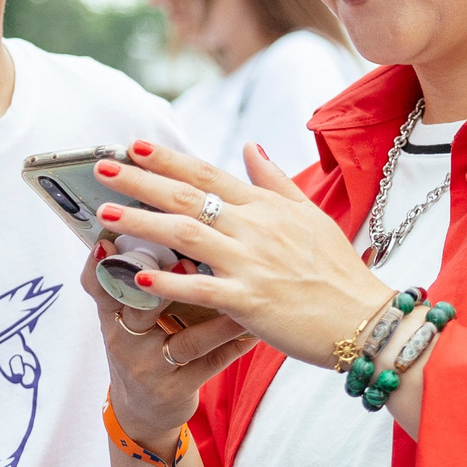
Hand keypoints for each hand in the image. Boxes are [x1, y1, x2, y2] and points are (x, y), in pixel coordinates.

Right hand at [81, 240, 252, 456]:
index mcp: (112, 314)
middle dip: (159, 285)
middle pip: (138, 309)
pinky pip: (211, 363)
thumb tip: (155, 215)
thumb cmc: (141, 345)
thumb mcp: (124, 315)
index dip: (100, 264)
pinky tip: (255, 329)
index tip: (110, 240)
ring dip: (213, 318)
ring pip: (184, 340)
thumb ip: (133, 274)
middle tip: (184, 262)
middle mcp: (126, 340)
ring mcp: (152, 367)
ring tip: (235, 293)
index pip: (98, 284)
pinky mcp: (177, 389)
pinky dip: (234, 345)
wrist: (143, 412)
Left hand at [91, 142, 394, 376]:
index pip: (207, 174)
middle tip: (101, 169)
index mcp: (266, 207)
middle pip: (187, 196)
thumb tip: (250, 147)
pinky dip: (168, 280)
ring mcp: (252, 262)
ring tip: (105, 215)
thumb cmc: (339, 271)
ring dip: (142, 222)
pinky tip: (137, 274)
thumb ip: (274, 182)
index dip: (167, 159)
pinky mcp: (250, 300)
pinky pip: (200, 287)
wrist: (365, 320)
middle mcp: (255, 228)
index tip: (133, 146)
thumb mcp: (311, 215)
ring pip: (186, 234)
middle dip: (140, 181)